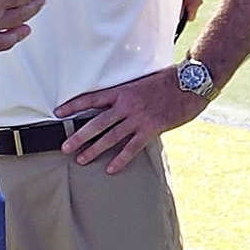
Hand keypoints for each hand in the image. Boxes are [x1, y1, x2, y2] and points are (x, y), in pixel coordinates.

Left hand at [56, 65, 206, 171]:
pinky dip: (120, 159)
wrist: (191, 83)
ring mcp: (138, 118)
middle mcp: (127, 105)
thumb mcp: (142, 82)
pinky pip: (132, 147)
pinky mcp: (151, 128)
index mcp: (122, 90)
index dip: (73, 106)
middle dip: (79, 136)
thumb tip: (115, 104)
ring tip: (81, 159)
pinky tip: (110, 168)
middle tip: (64, 147)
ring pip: (110, 137)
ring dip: (94, 149)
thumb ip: (127, 94)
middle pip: (96, 123)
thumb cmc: (168, 81)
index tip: (58, 112)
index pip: (91, 99)